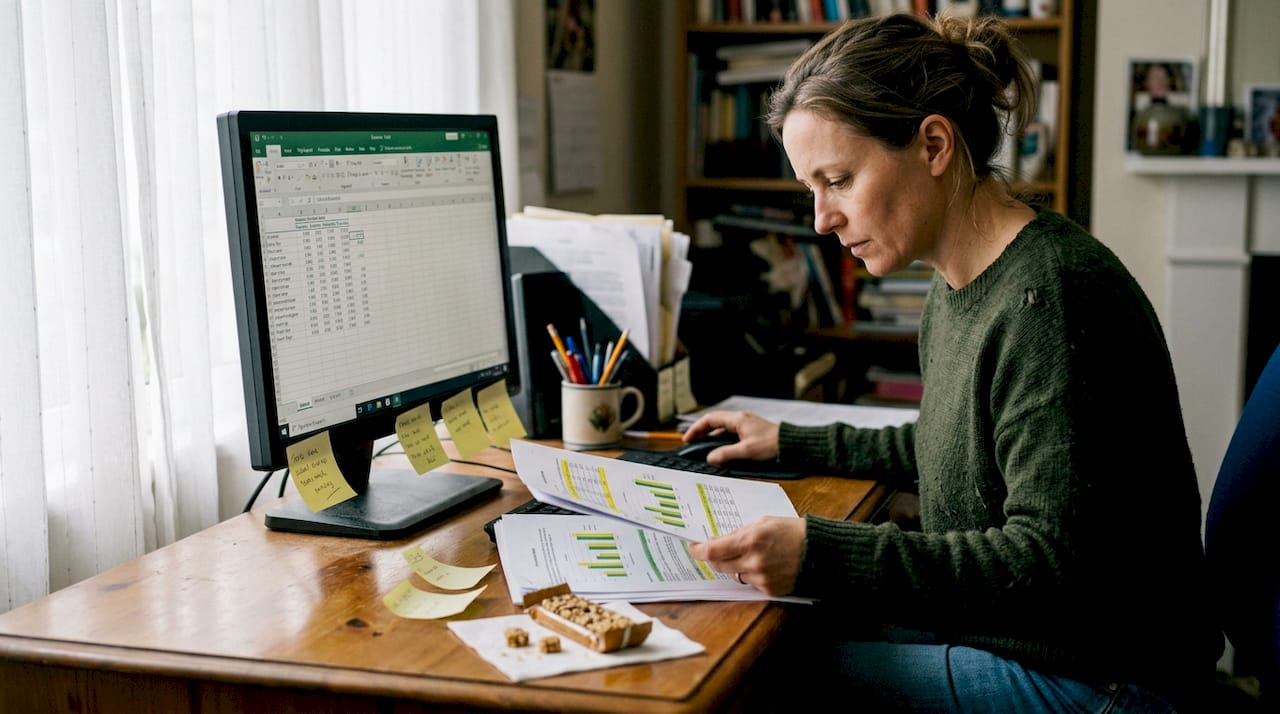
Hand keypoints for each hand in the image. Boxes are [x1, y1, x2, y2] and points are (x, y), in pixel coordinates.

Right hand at [682, 410, 779, 464]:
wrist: (791, 445)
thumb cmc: (772, 445)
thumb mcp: (747, 451)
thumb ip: (726, 454)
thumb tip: (710, 458)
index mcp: (737, 419)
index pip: (710, 419)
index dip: (696, 429)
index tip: (687, 439)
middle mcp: (740, 419)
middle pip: (714, 422)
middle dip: (701, 432)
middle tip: (691, 443)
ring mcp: (745, 425)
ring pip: (722, 429)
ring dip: (711, 437)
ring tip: (702, 447)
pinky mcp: (750, 432)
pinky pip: (730, 434)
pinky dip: (721, 440)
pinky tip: (720, 450)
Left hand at [688, 516, 804, 595]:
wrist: (820, 552)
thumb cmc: (792, 532)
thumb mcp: (764, 522)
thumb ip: (739, 532)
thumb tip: (718, 541)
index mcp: (751, 540)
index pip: (714, 550)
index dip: (700, 550)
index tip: (694, 548)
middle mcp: (754, 562)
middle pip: (720, 565)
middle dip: (715, 558)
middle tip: (716, 551)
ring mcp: (762, 578)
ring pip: (735, 574)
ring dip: (736, 565)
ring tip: (752, 554)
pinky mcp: (770, 590)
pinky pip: (750, 583)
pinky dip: (752, 574)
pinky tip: (766, 565)